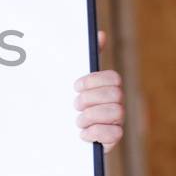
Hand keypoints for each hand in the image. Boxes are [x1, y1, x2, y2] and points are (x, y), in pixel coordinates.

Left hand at [75, 29, 124, 152]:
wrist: (59, 138)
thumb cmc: (69, 106)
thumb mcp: (75, 83)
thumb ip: (87, 60)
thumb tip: (100, 34)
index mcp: (107, 89)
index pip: (113, 78)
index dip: (94, 80)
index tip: (75, 86)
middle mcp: (115, 104)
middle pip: (116, 94)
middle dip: (90, 98)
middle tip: (75, 105)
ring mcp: (116, 123)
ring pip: (116, 112)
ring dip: (91, 116)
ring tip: (78, 121)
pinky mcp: (112, 141)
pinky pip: (115, 134)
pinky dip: (95, 133)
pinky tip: (83, 134)